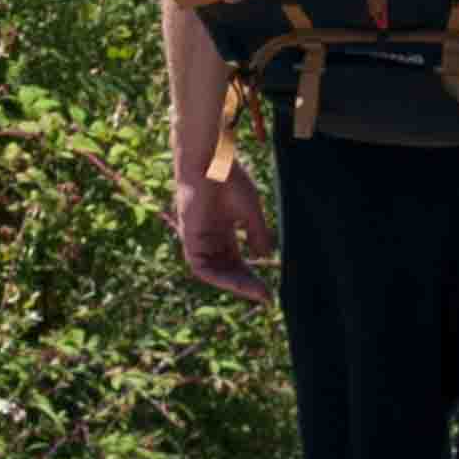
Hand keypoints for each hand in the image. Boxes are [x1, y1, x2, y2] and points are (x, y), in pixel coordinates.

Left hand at [171, 161, 274, 301]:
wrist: (211, 162)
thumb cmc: (229, 179)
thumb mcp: (249, 211)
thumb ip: (257, 234)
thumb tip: (265, 257)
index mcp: (224, 230)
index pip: (237, 261)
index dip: (252, 276)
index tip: (269, 290)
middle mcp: (211, 238)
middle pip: (228, 270)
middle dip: (246, 285)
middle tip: (266, 296)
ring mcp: (199, 240)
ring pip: (215, 273)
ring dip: (235, 285)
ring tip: (256, 292)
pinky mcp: (190, 239)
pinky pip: (202, 268)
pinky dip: (218, 278)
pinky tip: (236, 283)